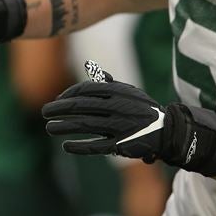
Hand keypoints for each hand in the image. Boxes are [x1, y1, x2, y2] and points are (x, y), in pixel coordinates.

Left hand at [43, 62, 215, 175]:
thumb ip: (110, 83)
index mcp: (120, 92)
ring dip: (64, 126)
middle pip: (81, 106)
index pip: (87, 90)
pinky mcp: (123, 144)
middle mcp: (118, 107)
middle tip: (45, 112)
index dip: (69, 94)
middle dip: (60, 109)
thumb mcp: (130, 92)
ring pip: (86, 125)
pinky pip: (97, 146)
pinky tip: (67, 146)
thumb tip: (91, 69)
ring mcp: (120, 126)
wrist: (170, 131)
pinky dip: (80, 146)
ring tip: (49, 128)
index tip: (59, 99)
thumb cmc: (144, 110)